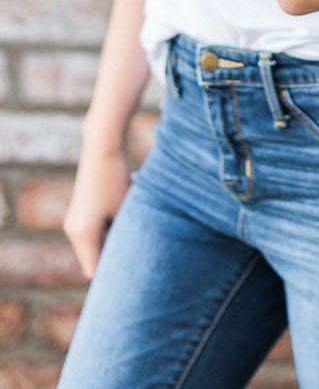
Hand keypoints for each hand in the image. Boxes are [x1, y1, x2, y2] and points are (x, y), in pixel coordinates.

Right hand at [63, 146, 130, 278]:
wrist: (102, 149)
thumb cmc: (116, 179)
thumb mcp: (124, 210)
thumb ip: (124, 235)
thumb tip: (130, 255)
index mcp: (83, 235)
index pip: (94, 270)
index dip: (111, 276)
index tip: (132, 279)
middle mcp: (73, 231)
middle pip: (92, 259)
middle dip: (111, 260)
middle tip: (135, 265)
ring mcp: (74, 222)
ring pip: (93, 246)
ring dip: (110, 244)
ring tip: (132, 238)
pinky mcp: (78, 213)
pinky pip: (92, 233)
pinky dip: (106, 233)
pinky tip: (123, 222)